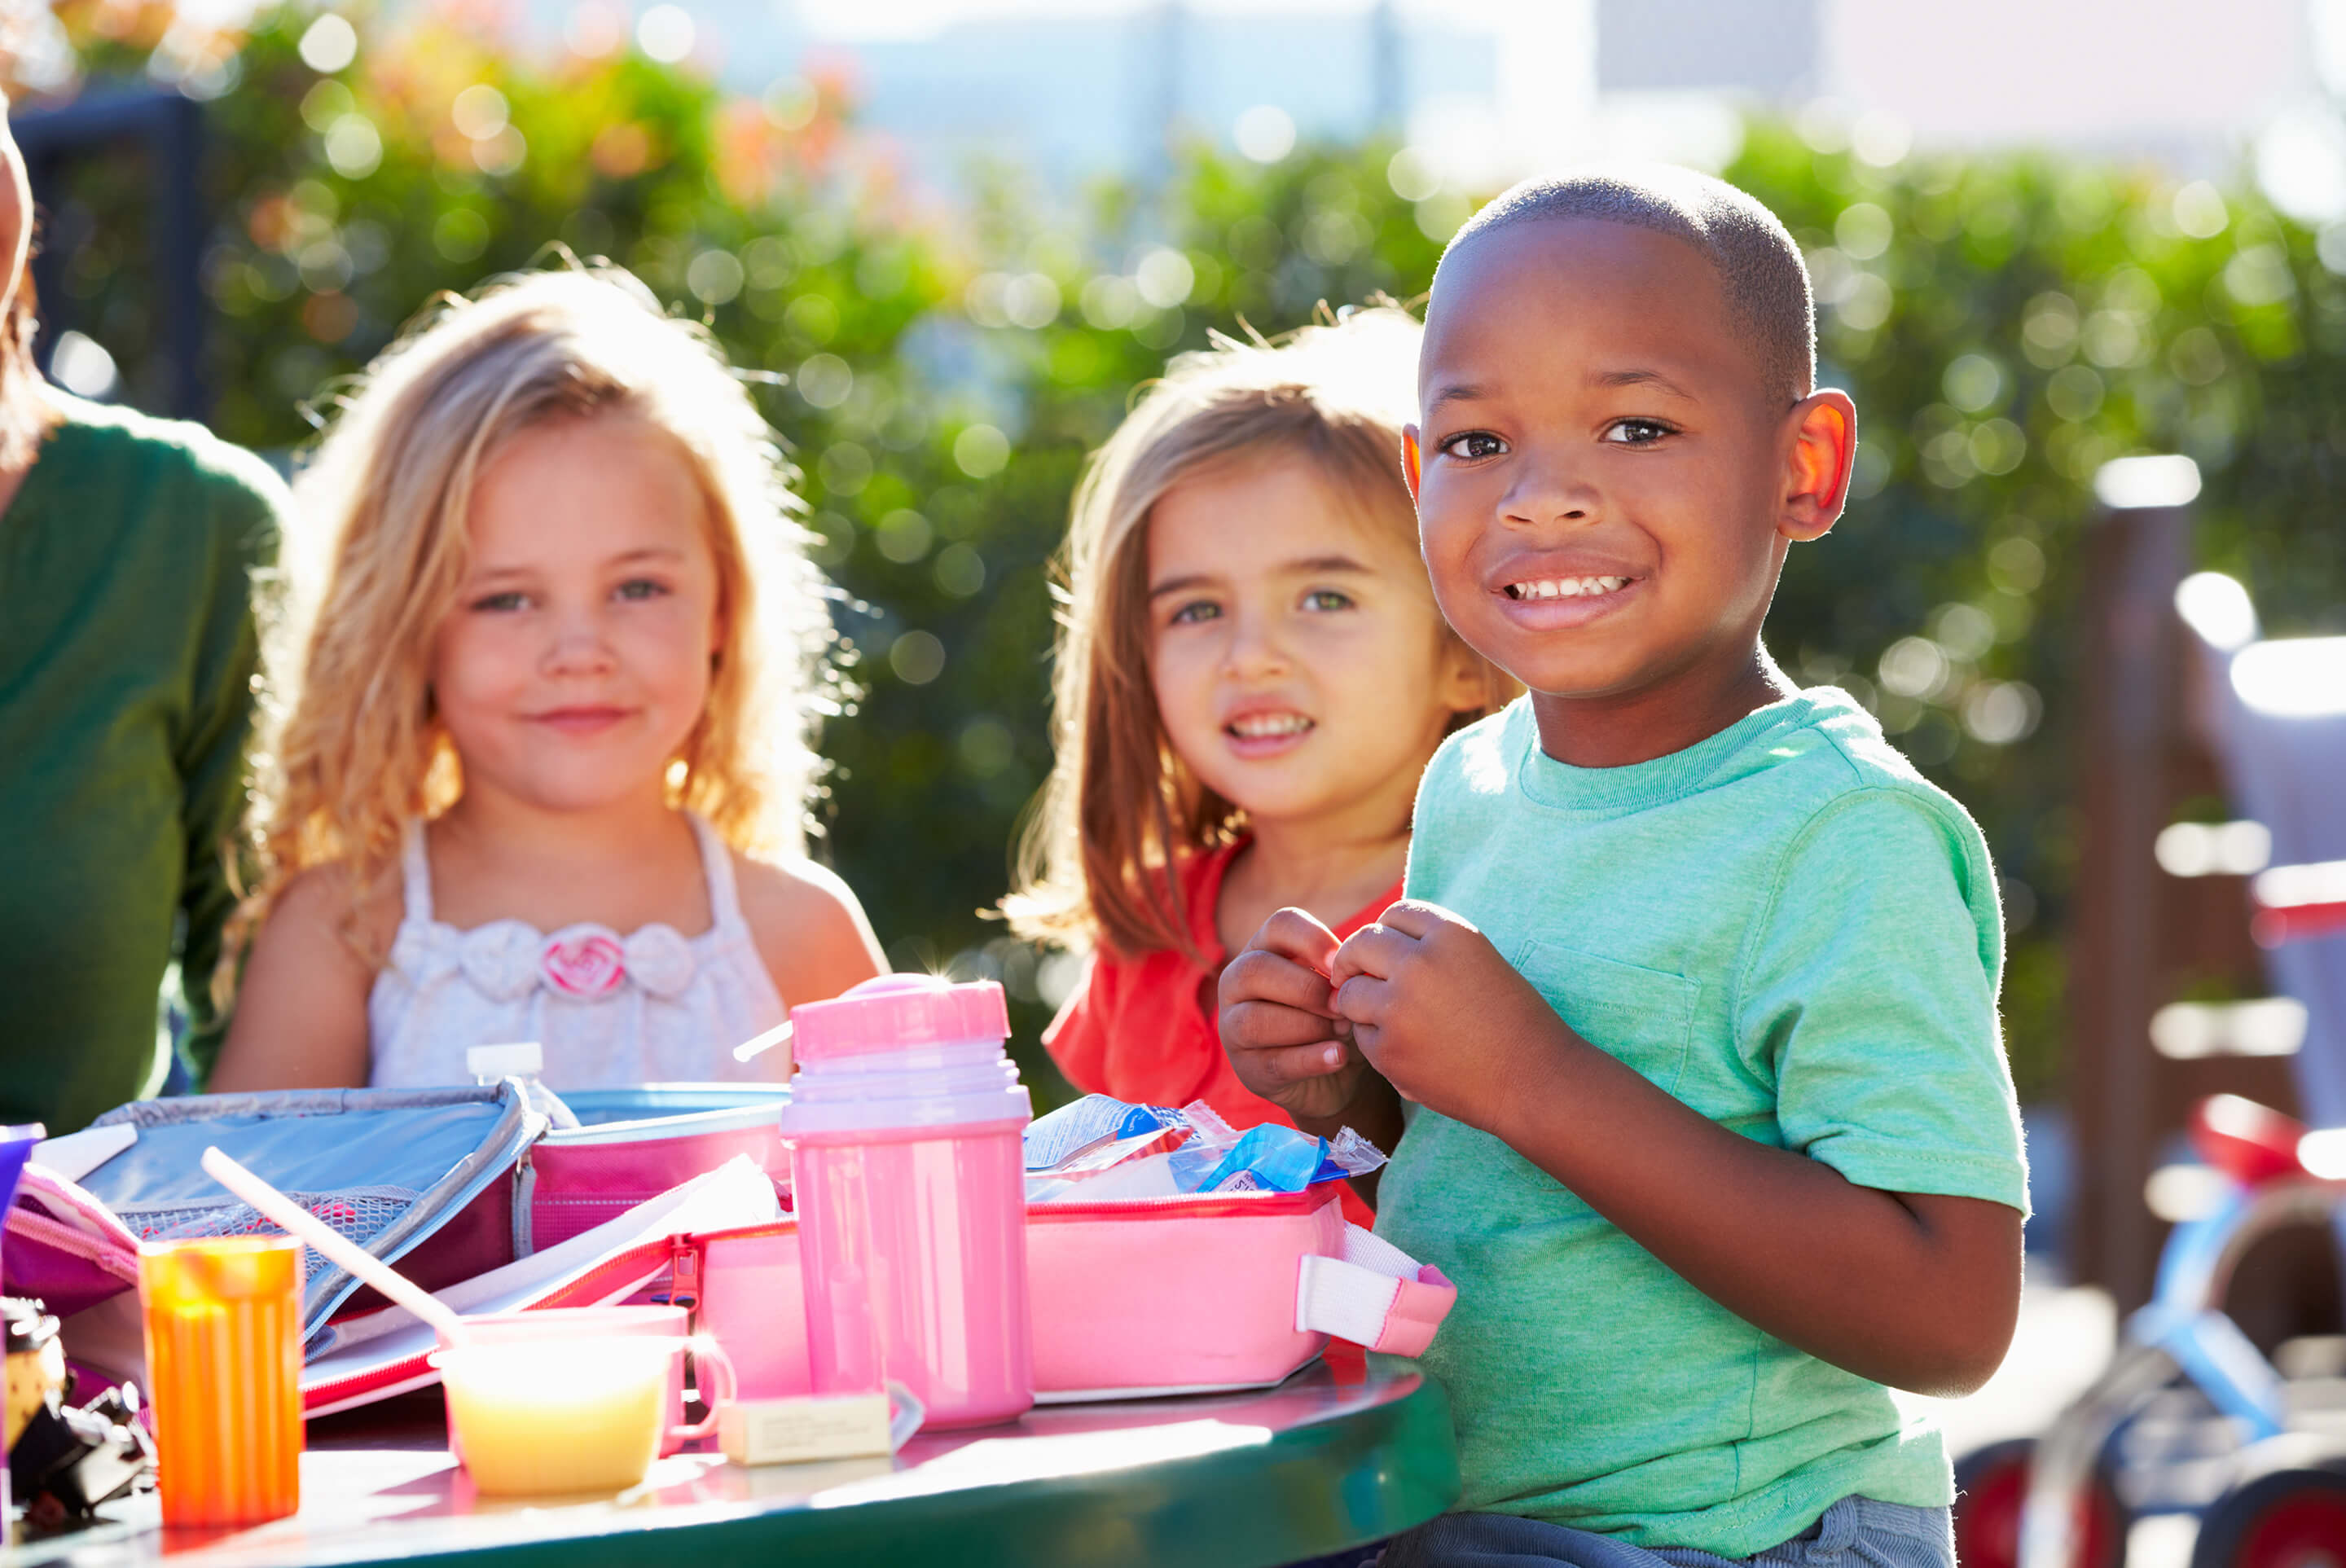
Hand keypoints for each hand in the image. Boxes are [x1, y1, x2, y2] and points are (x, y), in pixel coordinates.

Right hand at [1218, 908, 1382, 1124]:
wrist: (1338, 1073)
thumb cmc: (1336, 1013)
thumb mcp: (1339, 985)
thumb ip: (1342, 971)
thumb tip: (1356, 970)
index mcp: (1263, 948)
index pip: (1279, 925)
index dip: (1312, 939)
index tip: (1343, 963)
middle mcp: (1237, 982)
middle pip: (1256, 969)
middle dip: (1307, 988)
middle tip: (1344, 1005)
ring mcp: (1233, 1027)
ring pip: (1254, 1020)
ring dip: (1308, 1025)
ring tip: (1344, 1032)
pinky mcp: (1247, 1069)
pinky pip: (1272, 1062)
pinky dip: (1310, 1059)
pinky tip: (1339, 1056)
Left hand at [1329, 900, 1570, 1132]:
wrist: (1534, 1081)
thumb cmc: (1515, 1023)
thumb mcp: (1480, 962)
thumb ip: (1434, 949)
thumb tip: (1378, 944)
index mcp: (1451, 933)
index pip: (1395, 914)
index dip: (1386, 933)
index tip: (1383, 951)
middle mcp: (1421, 962)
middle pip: (1361, 943)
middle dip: (1352, 960)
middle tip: (1353, 977)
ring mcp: (1399, 1005)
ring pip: (1349, 992)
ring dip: (1358, 1004)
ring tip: (1387, 1022)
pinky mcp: (1388, 1048)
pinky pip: (1362, 1036)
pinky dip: (1376, 1044)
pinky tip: (1408, 1053)